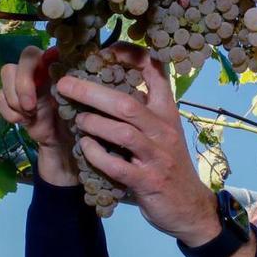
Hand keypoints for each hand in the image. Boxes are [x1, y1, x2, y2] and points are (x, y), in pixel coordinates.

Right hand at [0, 46, 76, 185]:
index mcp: (63, 69)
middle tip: (31, 106)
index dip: (45, 57)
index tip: (50, 77)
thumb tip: (77, 79)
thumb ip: (82, 91)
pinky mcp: (12, 102)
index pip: (51, 47)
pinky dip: (7, 111)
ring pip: (6, 72)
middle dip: (24, 81)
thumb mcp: (88, 109)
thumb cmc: (81, 128)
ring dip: (14, 97)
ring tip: (28, 116)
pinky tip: (21, 122)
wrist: (66, 154)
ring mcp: (25, 86)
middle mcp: (43, 71)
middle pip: (25, 56)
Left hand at [55, 43, 220, 244]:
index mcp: (167, 113)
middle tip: (65, 84)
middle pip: (127, 102)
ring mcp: (156, 156)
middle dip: (92, 91)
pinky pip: (116, 165)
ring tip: (76, 119)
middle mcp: (163, 130)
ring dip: (93, 122)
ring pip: (122, 131)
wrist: (190, 208)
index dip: (132, 56)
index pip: (156, 73)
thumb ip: (143, 113)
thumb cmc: (170, 166)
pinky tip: (85, 148)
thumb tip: (108, 89)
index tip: (107, 48)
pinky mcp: (147, 180)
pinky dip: (96, 154)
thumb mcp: (164, 133)